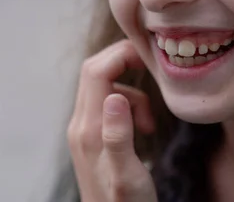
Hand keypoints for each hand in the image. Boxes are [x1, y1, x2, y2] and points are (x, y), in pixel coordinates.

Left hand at [67, 39, 157, 201]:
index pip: (95, 71)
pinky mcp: (92, 135)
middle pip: (95, 71)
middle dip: (126, 64)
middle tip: (153, 77)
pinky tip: (143, 129)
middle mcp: (80, 125)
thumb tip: (114, 97)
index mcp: (89, 130)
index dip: (121, 54)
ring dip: (132, 91)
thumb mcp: (129, 177)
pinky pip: (108, 103)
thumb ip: (119, 137)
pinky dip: (129, 105)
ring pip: (104, 85)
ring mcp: (84, 129)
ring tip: (149, 123)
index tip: (148, 58)